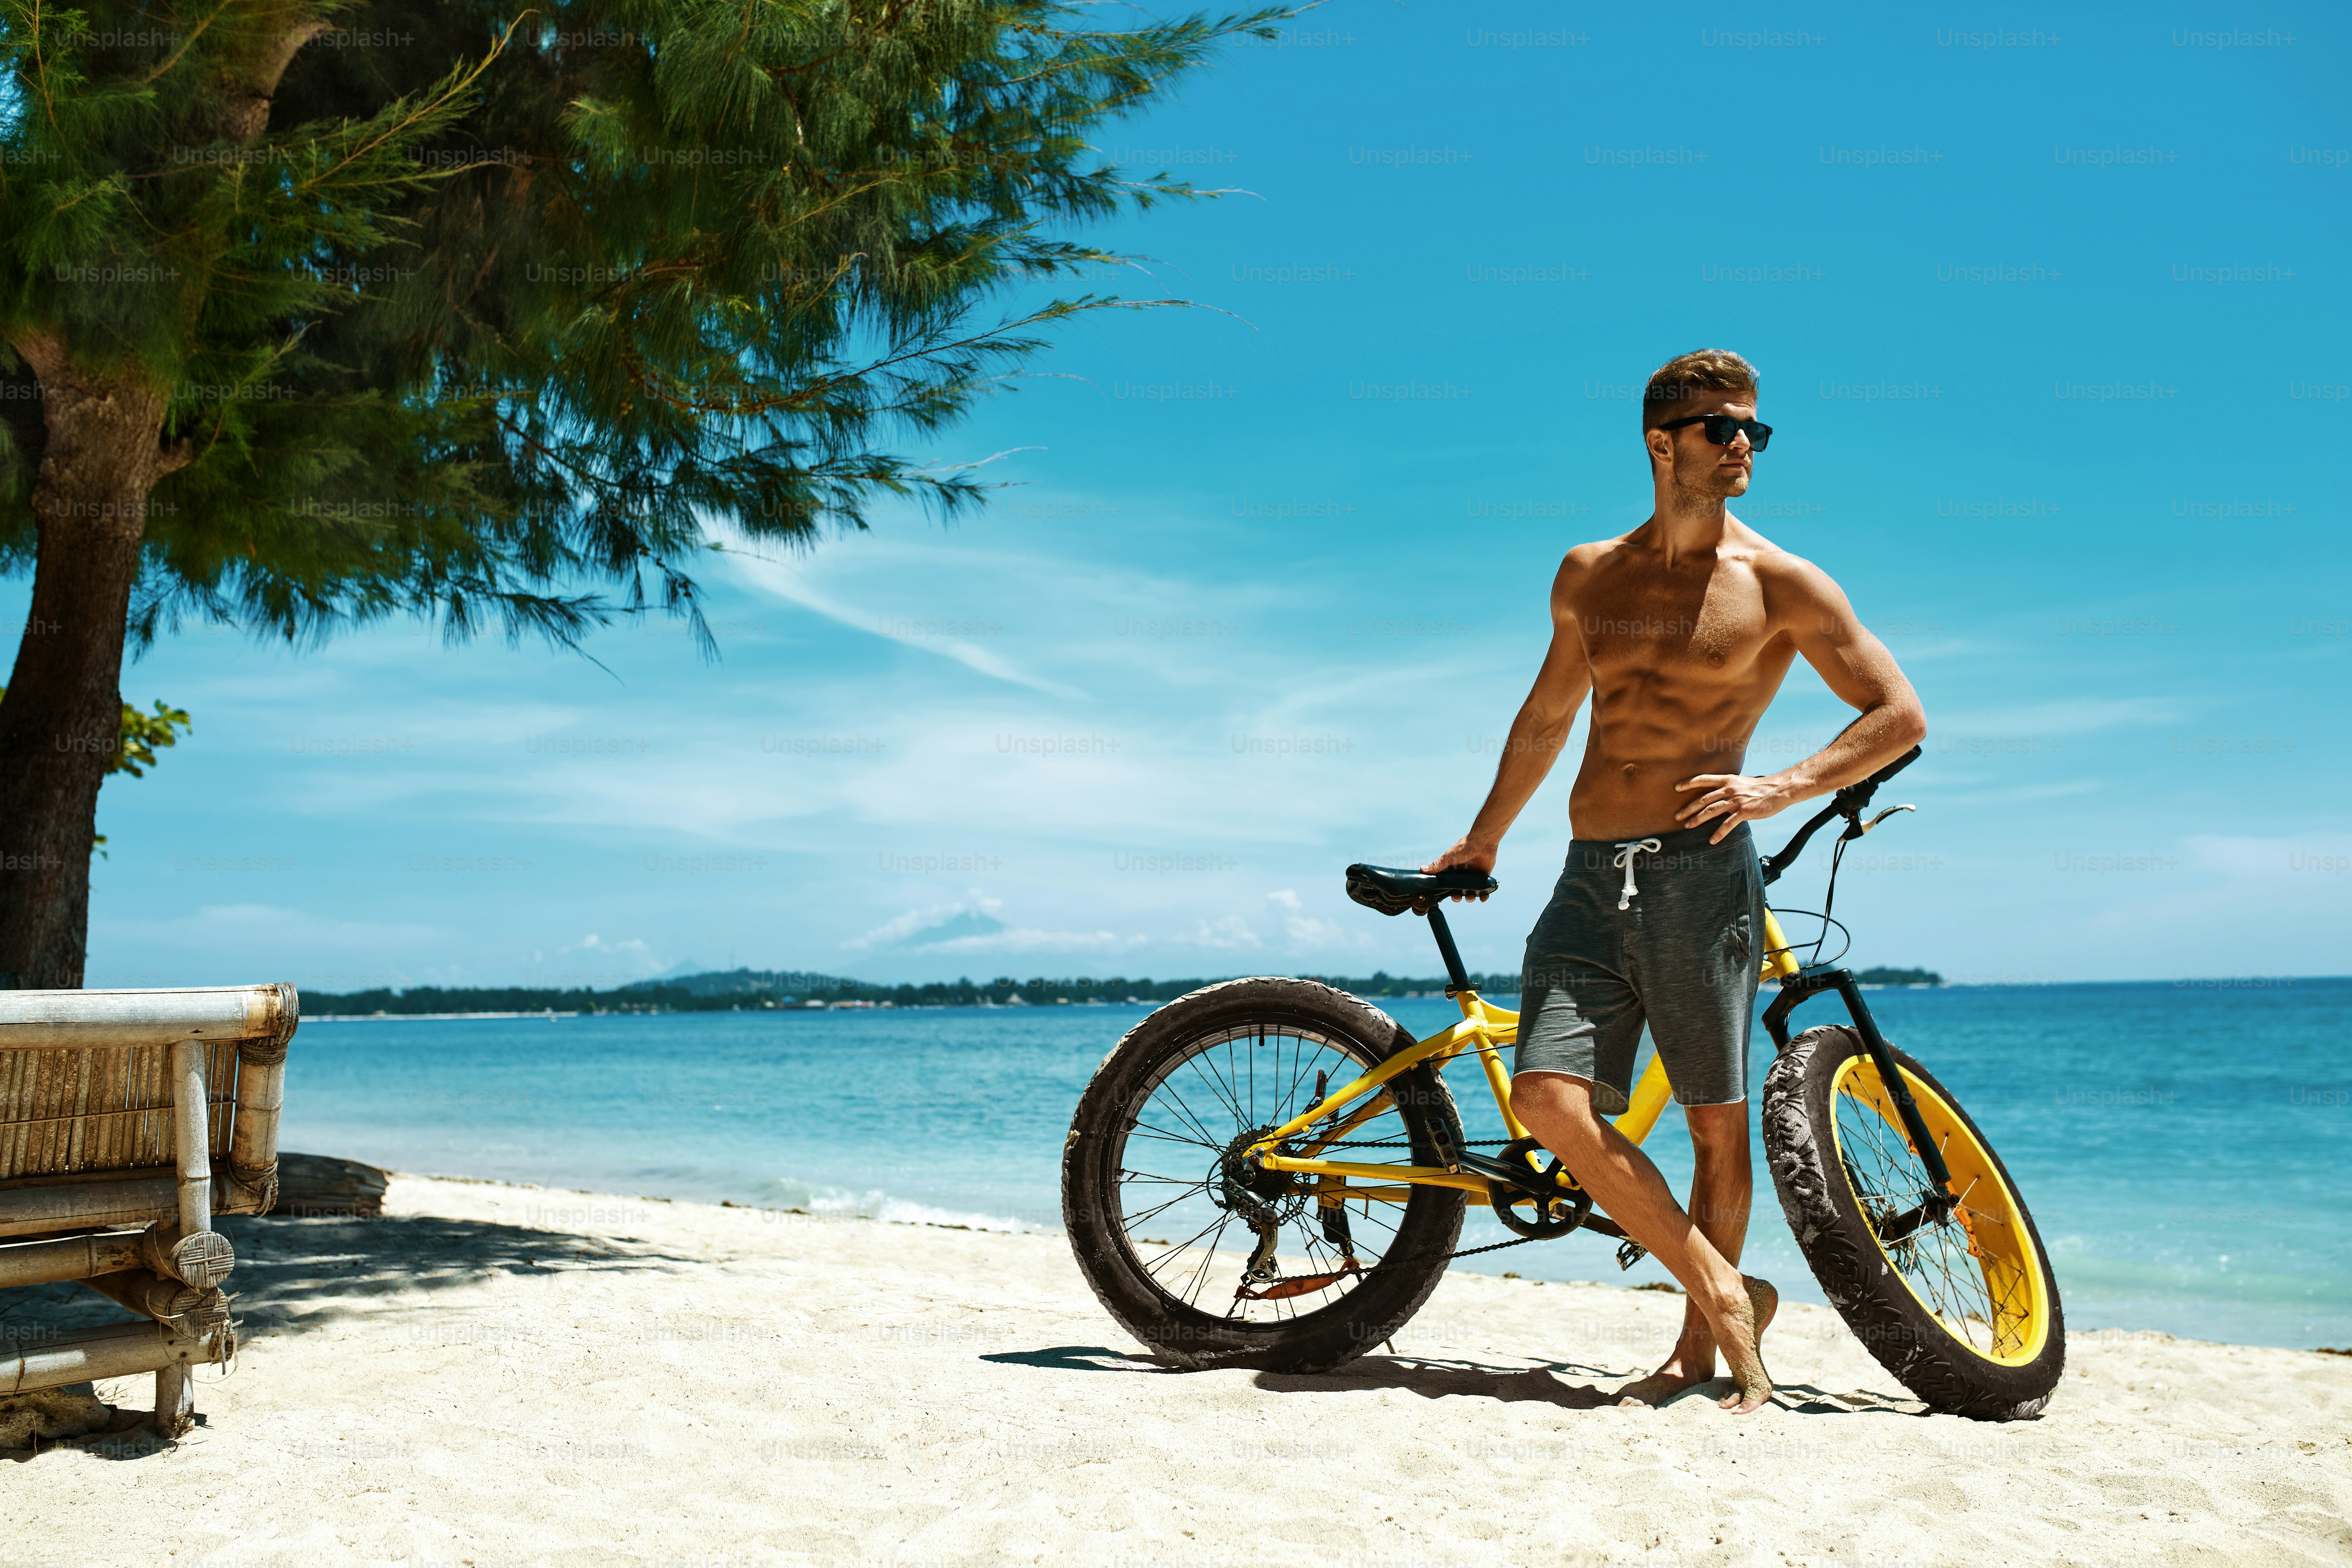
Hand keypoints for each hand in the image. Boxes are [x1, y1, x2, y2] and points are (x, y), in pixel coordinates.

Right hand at [1421, 837, 1496, 900]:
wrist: (1481, 843)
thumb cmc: (1463, 848)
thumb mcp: (1448, 858)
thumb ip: (1437, 866)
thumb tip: (1422, 869)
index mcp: (1453, 871)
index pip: (1448, 885)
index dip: (1447, 892)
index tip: (1446, 896)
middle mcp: (1463, 875)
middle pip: (1459, 891)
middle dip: (1457, 897)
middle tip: (1457, 897)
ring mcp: (1474, 877)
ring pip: (1471, 892)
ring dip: (1470, 898)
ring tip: (1469, 897)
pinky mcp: (1484, 877)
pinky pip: (1484, 890)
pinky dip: (1484, 895)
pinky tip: (1482, 898)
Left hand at [1674, 773, 1795, 843]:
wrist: (1780, 790)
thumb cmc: (1761, 787)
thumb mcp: (1742, 783)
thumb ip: (1729, 787)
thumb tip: (1718, 794)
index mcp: (1727, 780)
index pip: (1703, 779)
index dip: (1689, 783)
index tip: (1676, 788)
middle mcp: (1729, 789)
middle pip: (1703, 799)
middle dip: (1688, 808)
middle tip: (1676, 816)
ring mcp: (1736, 800)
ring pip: (1711, 810)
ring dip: (1698, 819)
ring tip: (1687, 827)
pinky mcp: (1744, 811)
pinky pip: (1727, 824)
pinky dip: (1718, 833)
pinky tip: (1712, 840)